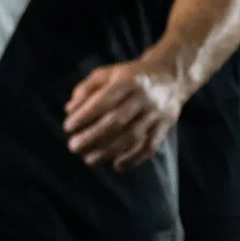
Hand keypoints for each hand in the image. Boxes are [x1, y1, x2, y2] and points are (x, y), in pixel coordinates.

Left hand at [64, 54, 184, 168]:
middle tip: (74, 147)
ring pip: (133, 136)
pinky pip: (150, 146)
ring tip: (89, 160)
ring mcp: (156, 113)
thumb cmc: (129, 76)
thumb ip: (85, 89)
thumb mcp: (106, 74)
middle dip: (92, 137)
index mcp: (127, 81)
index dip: (84, 116)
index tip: (68, 128)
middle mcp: (144, 97)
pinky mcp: (165, 125)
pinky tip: (117, 165)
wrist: (171, 76)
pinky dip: (134, 158)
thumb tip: (69, 110)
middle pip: (117, 121)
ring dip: (108, 152)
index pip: (103, 101)